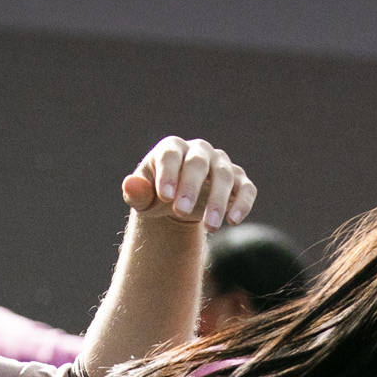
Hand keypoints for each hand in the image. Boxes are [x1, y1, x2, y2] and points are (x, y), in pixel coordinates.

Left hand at [121, 137, 255, 231]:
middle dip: (190, 187)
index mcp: (172, 149)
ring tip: (210, 228)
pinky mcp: (239, 181)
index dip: (168, 174)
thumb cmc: (157, 196)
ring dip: (218, 201)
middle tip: (181, 213)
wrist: (178, 204)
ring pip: (224, 176)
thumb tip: (130, 185)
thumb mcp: (143, 197)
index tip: (165, 196)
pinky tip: (233, 221)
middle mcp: (199, 151)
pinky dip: (242, 203)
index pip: (171, 155)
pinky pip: (246, 189)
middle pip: (198, 163)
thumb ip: (136, 192)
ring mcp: (221, 164)